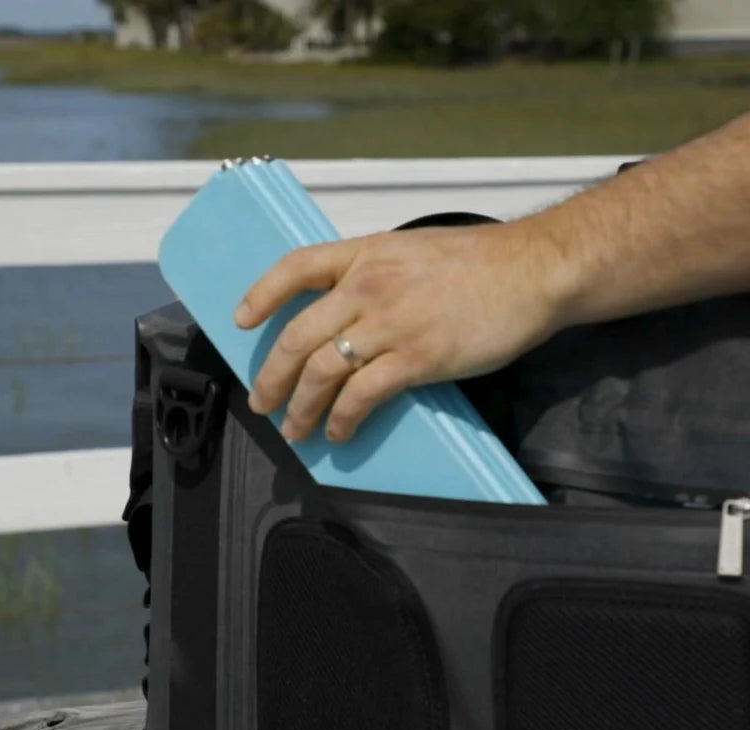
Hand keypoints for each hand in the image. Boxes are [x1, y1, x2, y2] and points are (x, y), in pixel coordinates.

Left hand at [234, 222, 565, 442]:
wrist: (533, 269)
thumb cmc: (483, 262)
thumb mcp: (417, 251)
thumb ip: (380, 274)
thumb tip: (358, 311)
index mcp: (366, 254)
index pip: (295, 267)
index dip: (261, 295)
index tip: (241, 321)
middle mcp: (368, 286)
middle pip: (298, 334)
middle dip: (272, 376)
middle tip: (262, 402)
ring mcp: (390, 323)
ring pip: (322, 370)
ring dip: (301, 407)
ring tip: (295, 430)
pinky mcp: (416, 357)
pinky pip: (362, 395)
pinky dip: (342, 419)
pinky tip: (339, 433)